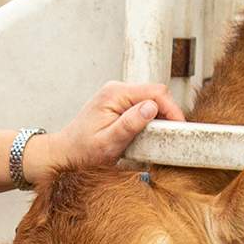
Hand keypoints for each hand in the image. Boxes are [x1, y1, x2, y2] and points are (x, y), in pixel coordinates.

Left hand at [26, 82, 186, 182]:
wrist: (64, 154)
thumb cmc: (82, 152)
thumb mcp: (108, 142)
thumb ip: (129, 124)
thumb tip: (152, 107)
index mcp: (115, 94)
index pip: (155, 92)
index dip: (172, 109)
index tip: (180, 129)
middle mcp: (117, 89)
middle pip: (156, 93)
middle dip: (168, 113)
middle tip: (174, 136)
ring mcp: (117, 95)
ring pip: (151, 99)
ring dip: (160, 116)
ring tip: (164, 137)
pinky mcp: (118, 104)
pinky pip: (142, 106)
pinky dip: (151, 119)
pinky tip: (151, 134)